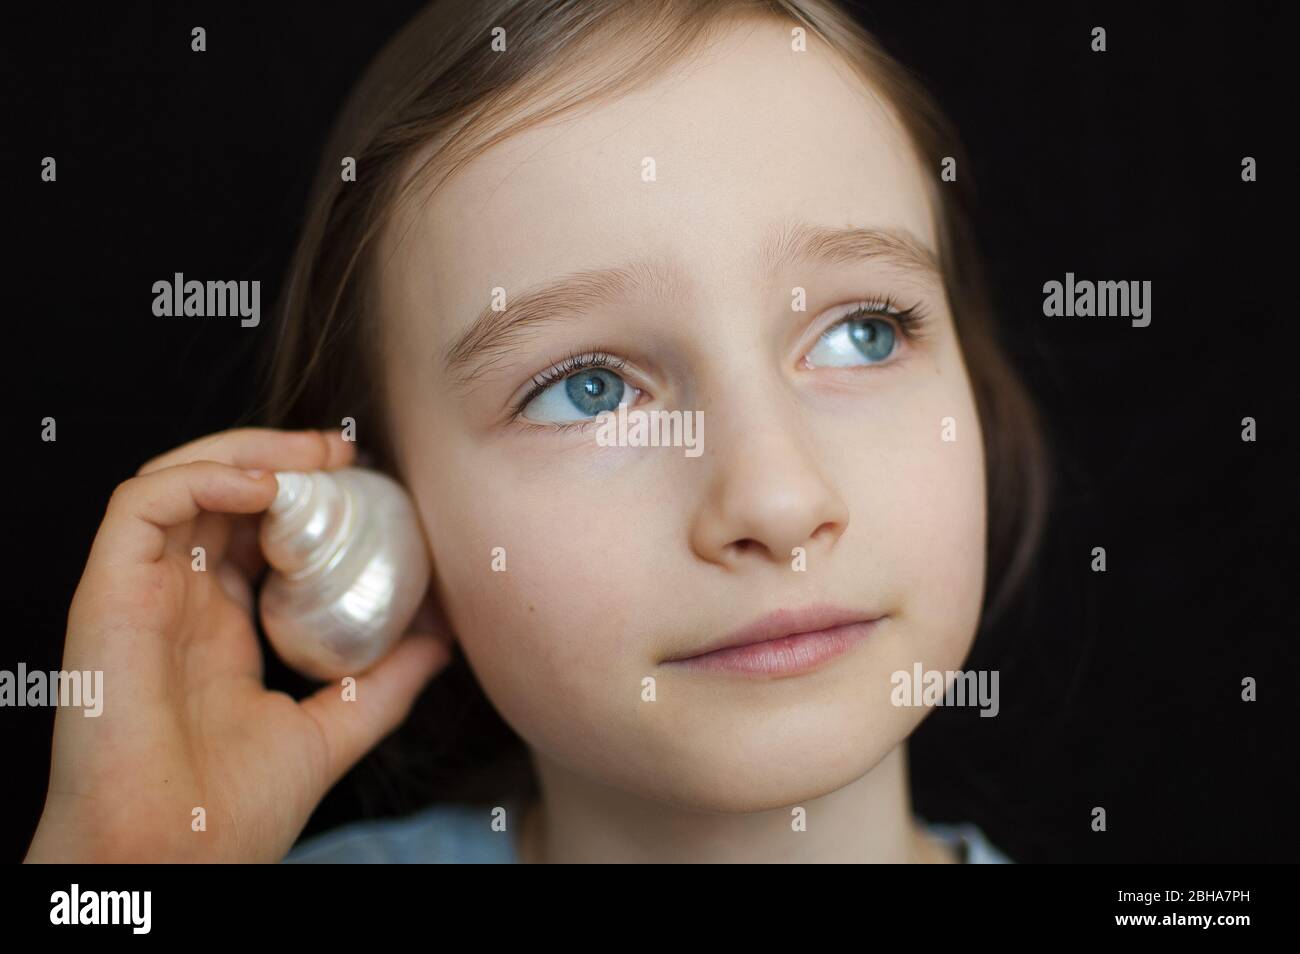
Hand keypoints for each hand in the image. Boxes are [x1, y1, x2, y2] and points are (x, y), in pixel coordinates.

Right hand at [24, 428, 451, 862]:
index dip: (301, 495)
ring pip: (177, 480)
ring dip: (247, 451)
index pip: (250, 532)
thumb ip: (386, 683)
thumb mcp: (333, 729)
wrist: (176, 860)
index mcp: (215, 626)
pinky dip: (203, 475)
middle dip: (280, 457)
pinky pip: (142, 504)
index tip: (361, 478)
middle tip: (344, 451)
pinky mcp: (108, 592)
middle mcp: (175, 600)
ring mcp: (139, 592)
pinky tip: (266, 484)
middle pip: (216, 493)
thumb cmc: (232, 813)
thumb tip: (442, 638)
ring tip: (313, 455)